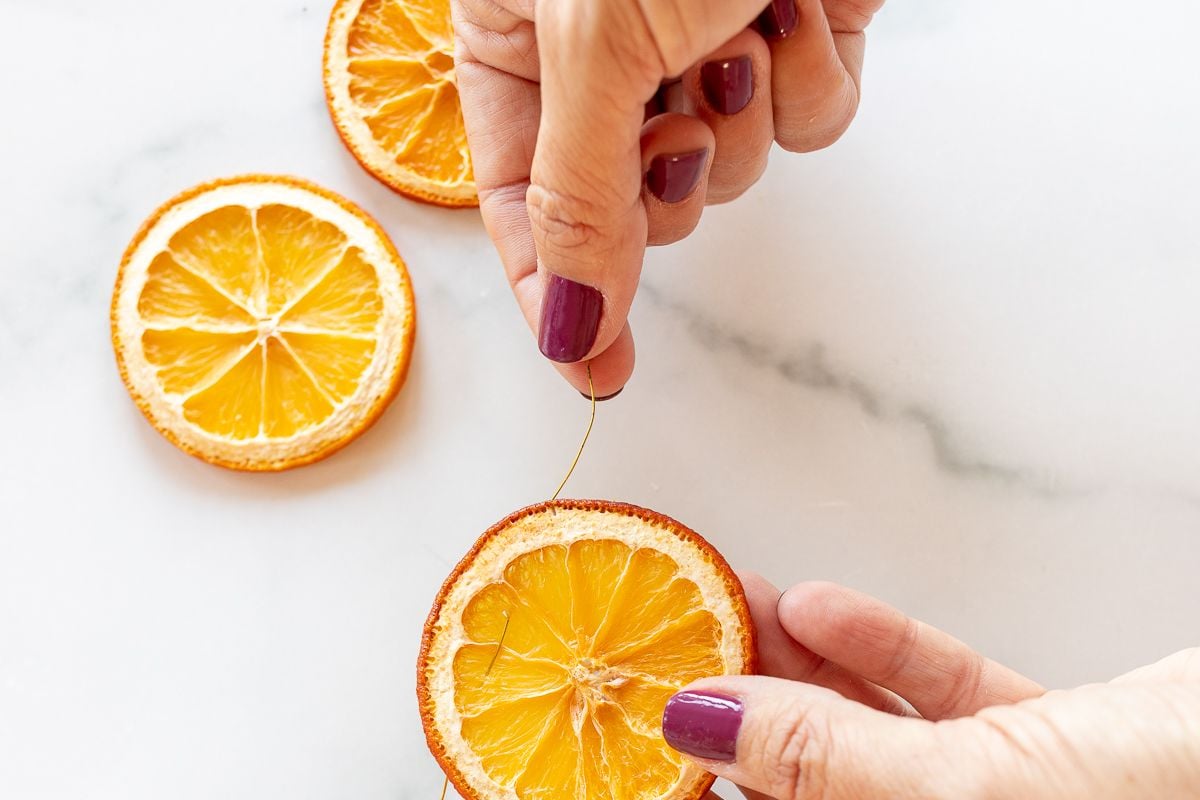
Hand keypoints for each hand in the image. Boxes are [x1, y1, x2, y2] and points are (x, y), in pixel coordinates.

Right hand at [452, 0, 883, 395]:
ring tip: (735, 28)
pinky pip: (808, 122)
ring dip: (741, 123)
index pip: (526, 206)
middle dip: (663, 182)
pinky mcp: (797, 33)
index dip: (557, 295)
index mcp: (518, 45)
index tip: (594, 371)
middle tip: (670, 123)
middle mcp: (605, 54)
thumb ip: (576, 197)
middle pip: (633, 201)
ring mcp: (705, 43)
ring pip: (729, 169)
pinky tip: (798, 13)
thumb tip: (565, 325)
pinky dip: (810, 87)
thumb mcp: (590, 43)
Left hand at [665, 576, 1199, 798]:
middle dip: (754, 701)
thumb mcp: (966, 793)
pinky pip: (944, 702)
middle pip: (821, 777)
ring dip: (804, 662)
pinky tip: (824, 607)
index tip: (669, 714)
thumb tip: (706, 725)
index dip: (721, 778)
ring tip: (741, 599)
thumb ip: (829, 764)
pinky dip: (884, 650)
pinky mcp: (1051, 753)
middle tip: (693, 633)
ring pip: (874, 733)